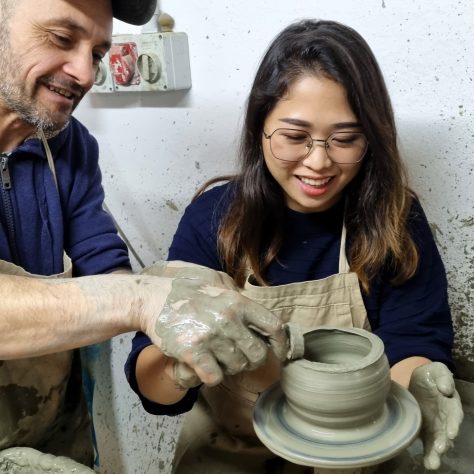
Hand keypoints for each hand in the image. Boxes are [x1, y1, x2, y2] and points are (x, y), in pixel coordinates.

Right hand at [141, 261, 287, 387]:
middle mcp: (228, 319)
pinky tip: (203, 366)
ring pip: (237, 367)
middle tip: (237, 356)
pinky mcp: (192, 352)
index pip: (274, 326)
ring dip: (229, 367)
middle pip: (257, 353)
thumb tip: (253, 310)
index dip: (281, 344)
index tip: (279, 354)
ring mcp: (211, 336)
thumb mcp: (215, 279)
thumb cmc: (184, 287)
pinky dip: (211, 376)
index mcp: (237, 301)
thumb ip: (236, 293)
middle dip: (251, 359)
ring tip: (216, 356)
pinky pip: (215, 377)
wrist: (150, 297)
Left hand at [408, 362, 463, 469]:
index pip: (454, 414)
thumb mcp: (436, 371)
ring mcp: (437, 426)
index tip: (451, 432)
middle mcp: (447, 418)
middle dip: (445, 441)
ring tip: (433, 462)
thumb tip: (446, 389)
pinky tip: (428, 464)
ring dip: (437, 452)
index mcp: (450, 403)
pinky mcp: (426, 431)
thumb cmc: (430, 376)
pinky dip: (429, 455)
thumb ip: (443, 377)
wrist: (418, 382)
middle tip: (440, 448)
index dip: (453, 423)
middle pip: (448, 432)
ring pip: (440, 441)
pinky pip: (428, 445)